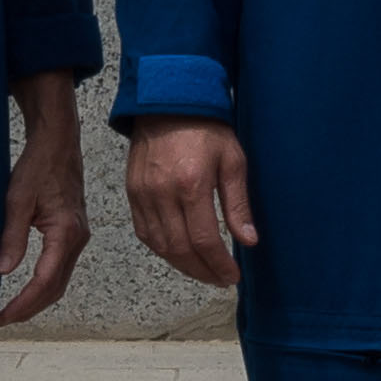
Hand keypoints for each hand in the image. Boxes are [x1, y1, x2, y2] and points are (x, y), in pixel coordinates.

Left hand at [0, 74, 91, 326]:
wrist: (58, 141)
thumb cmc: (38, 166)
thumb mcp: (18, 200)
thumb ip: (12, 237)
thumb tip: (3, 271)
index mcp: (66, 233)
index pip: (45, 281)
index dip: (24, 303)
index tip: (3, 316)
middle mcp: (78, 238)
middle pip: (56, 287)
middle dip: (31, 307)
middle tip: (4, 319)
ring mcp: (79, 235)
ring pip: (61, 279)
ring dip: (39, 298)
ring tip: (14, 309)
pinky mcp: (74, 231)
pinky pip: (62, 266)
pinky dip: (46, 282)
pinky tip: (30, 287)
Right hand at [125, 117, 258, 288]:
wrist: (169, 100)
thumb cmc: (207, 128)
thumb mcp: (233, 160)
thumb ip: (238, 204)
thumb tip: (248, 242)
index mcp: (192, 185)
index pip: (204, 240)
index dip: (219, 264)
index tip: (232, 276)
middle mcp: (163, 194)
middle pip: (180, 249)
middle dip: (202, 271)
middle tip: (219, 279)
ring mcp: (143, 194)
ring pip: (160, 246)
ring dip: (182, 265)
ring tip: (202, 271)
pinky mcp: (132, 192)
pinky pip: (144, 232)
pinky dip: (161, 249)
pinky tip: (178, 253)